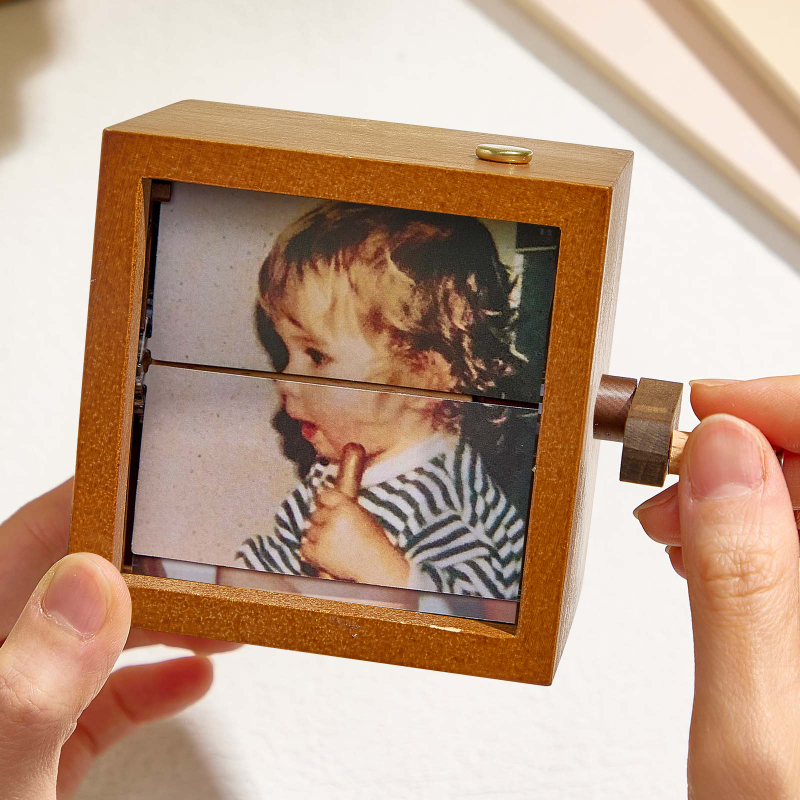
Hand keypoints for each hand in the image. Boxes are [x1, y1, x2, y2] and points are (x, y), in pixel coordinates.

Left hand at [0, 479, 241, 798]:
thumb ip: (28, 685)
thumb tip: (87, 587)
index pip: (32, 540)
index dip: (98, 500)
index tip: (163, 475)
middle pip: (81, 584)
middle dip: (158, 563)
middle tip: (219, 549)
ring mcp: (20, 710)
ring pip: (102, 638)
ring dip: (171, 619)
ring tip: (229, 608)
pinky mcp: (42, 752)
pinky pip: (105, 700)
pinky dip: (156, 682)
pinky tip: (196, 675)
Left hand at [300, 488, 409, 586]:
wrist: (377, 566)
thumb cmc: (374, 543)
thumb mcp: (363, 516)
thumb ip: (344, 506)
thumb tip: (321, 492)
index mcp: (346, 506)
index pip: (325, 495)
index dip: (322, 501)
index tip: (322, 505)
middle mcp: (334, 518)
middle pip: (315, 514)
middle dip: (321, 522)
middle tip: (333, 532)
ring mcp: (325, 535)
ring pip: (309, 531)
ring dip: (317, 537)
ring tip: (333, 545)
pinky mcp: (319, 552)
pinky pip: (305, 548)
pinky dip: (311, 551)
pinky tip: (323, 553)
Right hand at [633, 376, 799, 796]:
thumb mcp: (755, 738)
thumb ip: (743, 588)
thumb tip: (724, 457)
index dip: (781, 406)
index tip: (707, 409)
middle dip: (746, 451)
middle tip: (670, 481)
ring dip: (737, 488)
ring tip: (673, 525)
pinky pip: (792, 541)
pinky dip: (741, 527)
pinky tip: (705, 554)